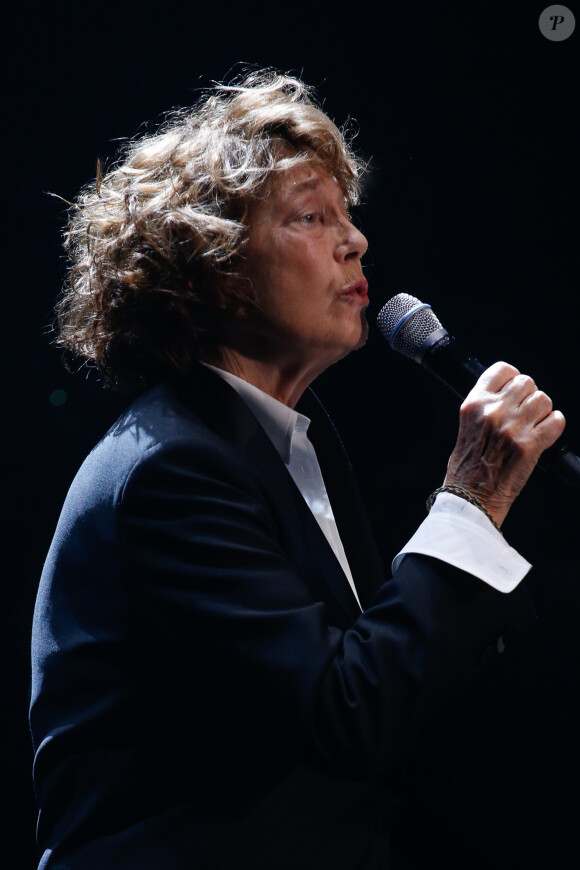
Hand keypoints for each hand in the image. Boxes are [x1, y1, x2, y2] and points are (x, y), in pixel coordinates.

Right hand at [444, 361, 565, 526]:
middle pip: (526, 382)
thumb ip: (485, 406)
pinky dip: (554, 426)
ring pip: (543, 400)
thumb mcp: (466, 426)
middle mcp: (494, 412)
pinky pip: (556, 421)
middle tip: (524, 411)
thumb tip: (508, 394)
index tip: (514, 386)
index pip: (502, 370)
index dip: (513, 377)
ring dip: (542, 411)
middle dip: (529, 395)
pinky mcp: (531, 445)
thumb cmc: (466, 467)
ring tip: (533, 424)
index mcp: (474, 404)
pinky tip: (544, 434)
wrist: (472, 496)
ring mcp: (514, 428)